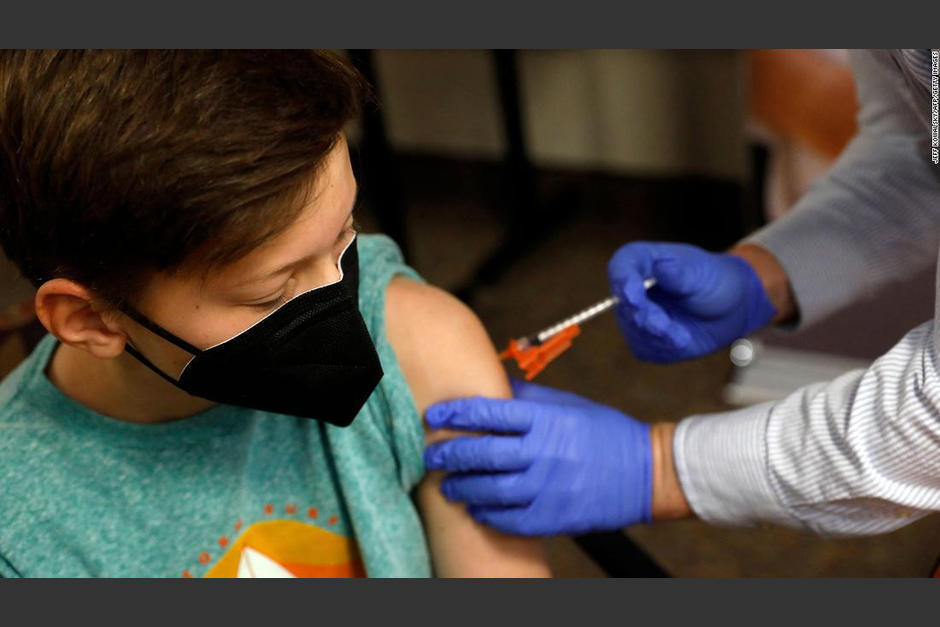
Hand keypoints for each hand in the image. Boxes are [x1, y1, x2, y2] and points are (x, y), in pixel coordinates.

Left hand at [423, 380, 651, 535]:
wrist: (646, 473)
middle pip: (482, 453)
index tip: (435, 416)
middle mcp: (544, 452)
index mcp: (546, 419)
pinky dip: (487, 515)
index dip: (455, 413)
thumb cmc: (604, 433)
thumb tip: (492, 383)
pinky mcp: (555, 516)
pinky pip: (510, 519)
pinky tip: (476, 509)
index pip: (488, 413)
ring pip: (490, 489)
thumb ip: (527, 398)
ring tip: (448, 486)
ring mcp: (549, 487)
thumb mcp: (568, 405)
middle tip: (431, 455)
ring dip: (462, 488)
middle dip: (449, 454)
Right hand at [607, 241, 776, 362]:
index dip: (622, 281)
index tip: (633, 295)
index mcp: (642, 261)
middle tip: (664, 326)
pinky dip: (664, 348)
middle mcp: (632, 289)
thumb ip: (680, 273)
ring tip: (683, 337)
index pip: (620, 267)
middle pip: (624, 304)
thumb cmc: (714, 281)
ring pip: (634, 330)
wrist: (730, 308)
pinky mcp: (644, 340)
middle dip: (644, 317)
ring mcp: (635, 316)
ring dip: (658, 337)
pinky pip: (645, 349)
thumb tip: (660, 266)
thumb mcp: (702, 273)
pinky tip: (682, 340)